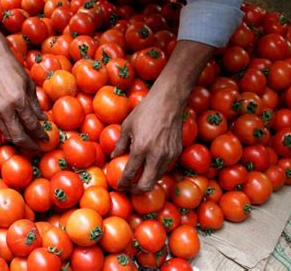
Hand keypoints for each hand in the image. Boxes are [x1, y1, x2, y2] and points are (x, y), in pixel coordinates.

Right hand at [0, 55, 47, 149]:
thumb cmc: (13, 68)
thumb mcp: (29, 85)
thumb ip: (35, 104)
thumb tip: (43, 120)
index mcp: (18, 100)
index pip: (32, 125)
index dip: (40, 135)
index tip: (47, 139)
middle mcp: (5, 109)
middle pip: (19, 136)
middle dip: (30, 145)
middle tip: (39, 148)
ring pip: (9, 135)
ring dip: (20, 141)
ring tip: (31, 143)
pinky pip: (2, 127)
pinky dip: (11, 133)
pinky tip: (19, 133)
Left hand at [112, 75, 185, 192]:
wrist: (169, 101)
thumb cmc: (145, 110)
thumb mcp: (127, 125)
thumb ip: (120, 144)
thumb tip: (113, 156)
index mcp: (141, 148)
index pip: (130, 174)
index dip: (123, 183)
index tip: (119, 186)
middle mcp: (156, 155)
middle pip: (146, 184)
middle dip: (136, 190)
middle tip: (129, 188)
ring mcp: (168, 155)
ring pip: (157, 178)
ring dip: (147, 180)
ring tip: (139, 177)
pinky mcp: (176, 152)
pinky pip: (165, 167)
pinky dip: (156, 170)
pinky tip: (149, 165)